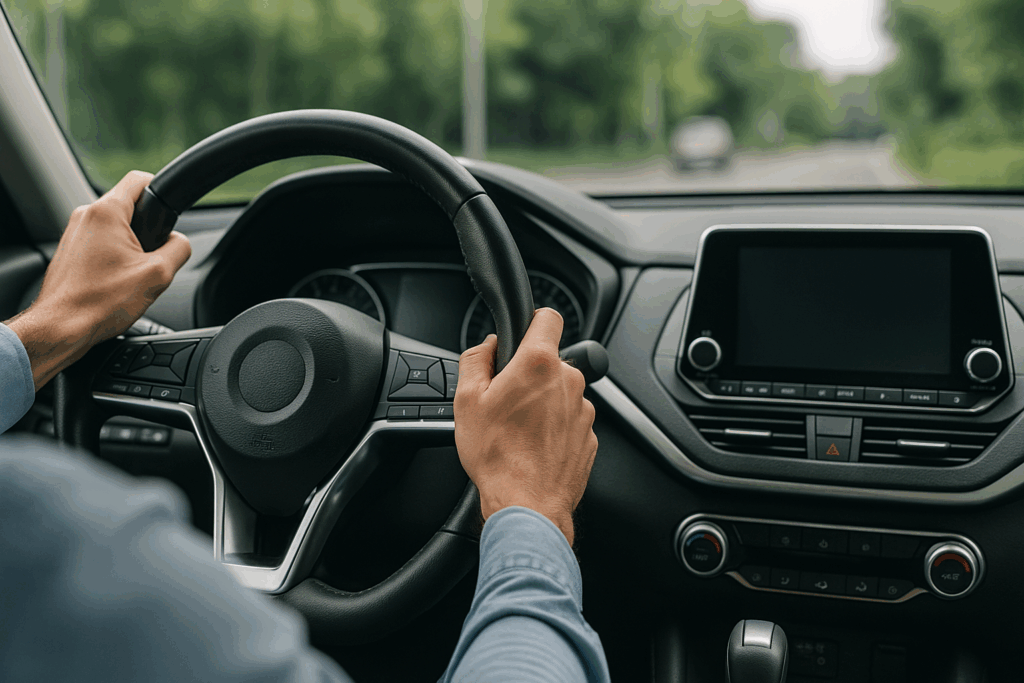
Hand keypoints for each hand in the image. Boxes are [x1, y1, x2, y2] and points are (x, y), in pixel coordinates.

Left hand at [5, 171, 191, 389]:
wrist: (62, 327)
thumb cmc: (100, 302)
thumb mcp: (159, 274)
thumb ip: (179, 249)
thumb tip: (179, 242)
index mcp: (106, 213)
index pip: (140, 179)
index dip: (161, 190)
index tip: (169, 210)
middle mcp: (86, 216)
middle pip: (129, 206)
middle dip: (147, 229)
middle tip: (151, 259)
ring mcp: (74, 233)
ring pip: (115, 228)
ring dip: (130, 246)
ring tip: (131, 276)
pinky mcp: (70, 251)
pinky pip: (101, 243)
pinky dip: (113, 258)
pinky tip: (116, 283)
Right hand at [454, 308, 597, 544]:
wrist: (527, 504)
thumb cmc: (498, 456)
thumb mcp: (466, 401)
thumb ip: (474, 361)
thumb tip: (485, 348)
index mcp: (539, 364)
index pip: (548, 318)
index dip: (532, 321)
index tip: (522, 333)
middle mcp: (569, 382)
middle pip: (550, 361)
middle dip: (529, 374)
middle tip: (505, 400)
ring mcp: (583, 410)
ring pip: (560, 393)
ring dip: (542, 404)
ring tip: (517, 430)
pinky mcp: (589, 436)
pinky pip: (569, 421)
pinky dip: (553, 428)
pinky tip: (532, 447)